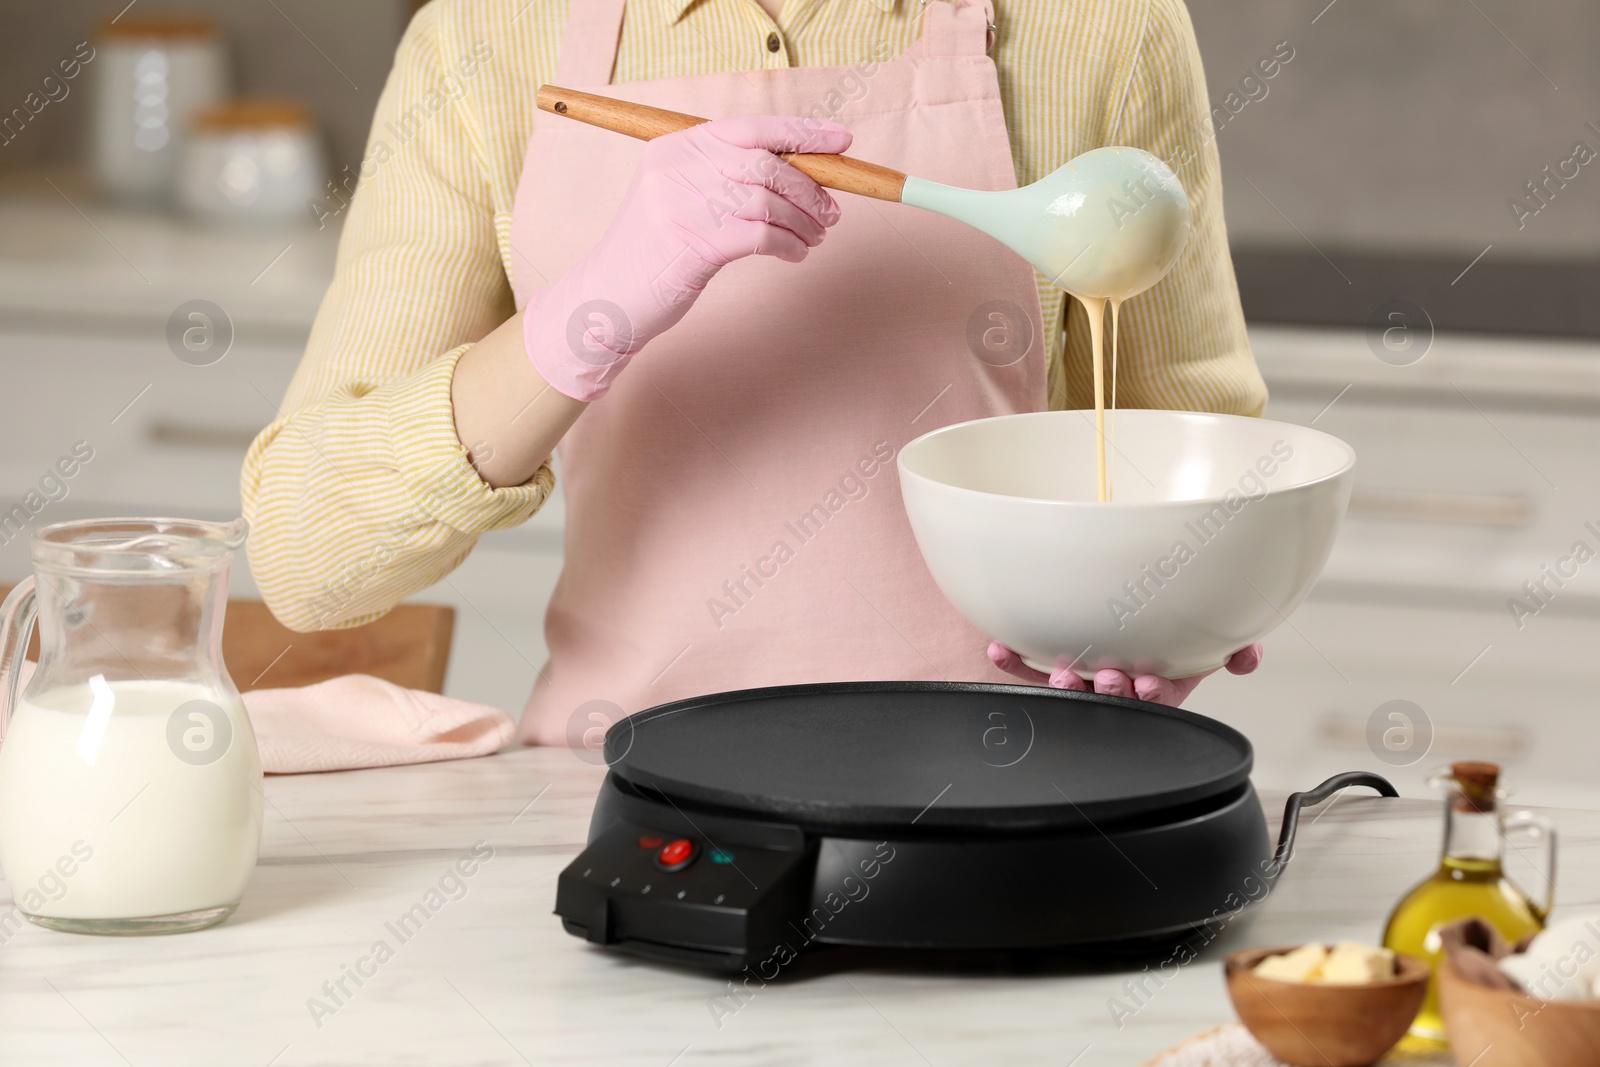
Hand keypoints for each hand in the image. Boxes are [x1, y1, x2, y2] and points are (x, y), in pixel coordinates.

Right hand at [522, 115, 852, 400]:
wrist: (608, 296)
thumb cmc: (657, 250)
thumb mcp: (682, 198)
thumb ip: (728, 177)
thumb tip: (804, 172)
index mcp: (675, 146)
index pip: (750, 127)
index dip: (802, 132)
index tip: (841, 142)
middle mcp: (677, 168)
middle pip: (766, 164)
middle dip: (810, 189)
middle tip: (831, 214)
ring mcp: (681, 206)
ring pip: (768, 202)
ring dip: (803, 223)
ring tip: (813, 239)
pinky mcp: (693, 245)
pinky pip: (761, 237)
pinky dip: (788, 246)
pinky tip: (794, 255)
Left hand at [987, 642, 1263, 706]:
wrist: (1137, 608)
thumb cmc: (1175, 632)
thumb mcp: (1211, 640)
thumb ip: (1235, 647)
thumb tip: (1248, 656)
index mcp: (1159, 683)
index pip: (1157, 698)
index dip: (1153, 696)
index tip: (1150, 683)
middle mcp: (1120, 683)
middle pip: (1113, 697)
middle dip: (1111, 691)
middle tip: (1110, 677)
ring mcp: (1086, 675)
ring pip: (1074, 687)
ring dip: (1065, 683)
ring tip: (1063, 670)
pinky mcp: (1053, 664)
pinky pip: (1030, 667)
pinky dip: (1014, 660)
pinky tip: (998, 648)